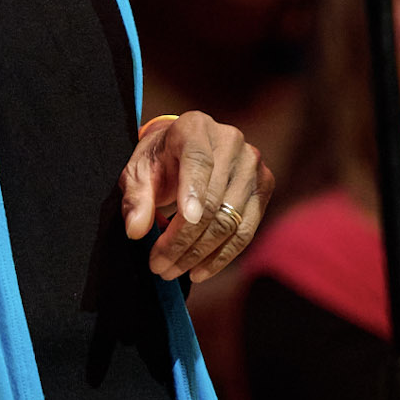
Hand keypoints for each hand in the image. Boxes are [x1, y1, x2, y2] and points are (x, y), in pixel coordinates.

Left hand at [119, 111, 273, 283]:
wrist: (186, 148)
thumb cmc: (160, 160)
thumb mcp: (138, 172)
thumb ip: (135, 198)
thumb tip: (136, 231)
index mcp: (195, 127)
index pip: (198, 162)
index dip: (193, 193)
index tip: (185, 222)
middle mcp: (230, 141)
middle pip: (212, 202)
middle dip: (183, 241)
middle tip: (159, 267)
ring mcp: (252, 164)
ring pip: (229, 221)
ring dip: (200, 254)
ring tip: (173, 271)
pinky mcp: (264, 186)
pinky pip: (246, 231)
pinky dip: (222, 256)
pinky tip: (199, 270)